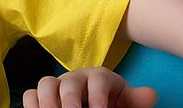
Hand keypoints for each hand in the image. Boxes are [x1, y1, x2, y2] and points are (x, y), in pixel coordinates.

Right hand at [23, 67, 157, 107]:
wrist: (97, 103)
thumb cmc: (110, 102)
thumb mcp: (124, 102)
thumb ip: (134, 100)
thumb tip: (151, 95)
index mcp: (98, 78)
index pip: (97, 81)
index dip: (97, 97)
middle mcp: (76, 78)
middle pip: (67, 82)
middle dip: (68, 100)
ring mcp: (57, 86)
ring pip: (44, 84)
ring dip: (45, 102)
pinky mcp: (43, 96)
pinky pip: (31, 95)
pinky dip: (32, 105)